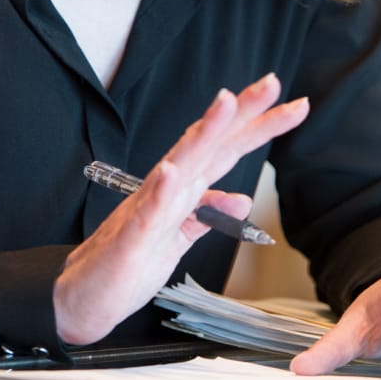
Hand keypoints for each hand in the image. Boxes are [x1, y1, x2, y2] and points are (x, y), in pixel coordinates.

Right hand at [53, 73, 308, 343]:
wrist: (85, 296)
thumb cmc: (129, 263)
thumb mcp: (179, 239)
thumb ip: (208, 215)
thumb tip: (242, 197)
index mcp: (184, 189)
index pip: (227, 149)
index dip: (260, 126)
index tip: (295, 105)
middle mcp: (168, 188)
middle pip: (210, 143)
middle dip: (242, 113)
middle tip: (273, 83)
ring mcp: (148, 208)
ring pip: (180, 163)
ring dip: (203, 133)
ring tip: (225, 104)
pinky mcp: (131, 237)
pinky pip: (148, 212)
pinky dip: (161, 191)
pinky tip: (172, 172)